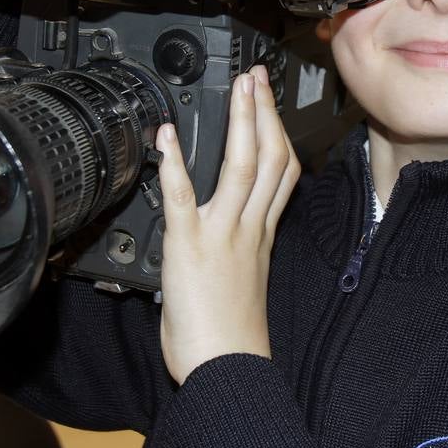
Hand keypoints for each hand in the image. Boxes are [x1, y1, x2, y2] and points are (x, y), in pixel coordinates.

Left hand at [155, 65, 300, 384]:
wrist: (228, 370)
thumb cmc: (233, 338)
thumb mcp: (246, 283)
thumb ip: (240, 250)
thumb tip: (230, 234)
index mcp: (262, 235)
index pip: (282, 172)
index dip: (278, 132)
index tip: (271, 104)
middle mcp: (248, 227)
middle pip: (269, 158)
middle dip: (265, 112)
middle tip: (257, 77)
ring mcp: (222, 233)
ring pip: (240, 166)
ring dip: (240, 121)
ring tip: (237, 87)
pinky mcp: (190, 245)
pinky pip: (182, 195)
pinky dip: (174, 161)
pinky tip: (165, 135)